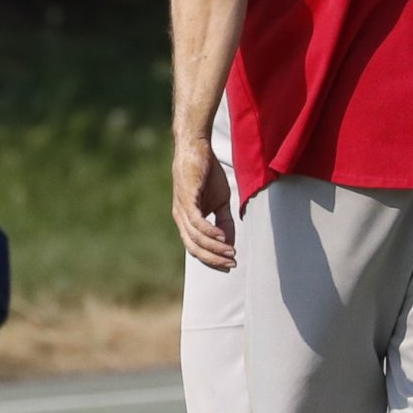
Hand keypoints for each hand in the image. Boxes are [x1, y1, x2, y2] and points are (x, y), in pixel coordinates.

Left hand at [171, 135, 235, 271]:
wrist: (197, 147)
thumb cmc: (207, 173)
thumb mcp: (220, 201)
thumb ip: (224, 220)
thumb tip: (231, 241)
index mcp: (186, 220)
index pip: (196, 247)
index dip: (212, 259)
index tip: (229, 265)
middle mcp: (181, 217)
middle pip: (194, 247)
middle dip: (213, 259)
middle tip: (231, 264)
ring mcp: (182, 208)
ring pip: (196, 237)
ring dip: (215, 247)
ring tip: (231, 252)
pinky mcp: (186, 198)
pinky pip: (196, 221)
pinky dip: (209, 232)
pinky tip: (222, 237)